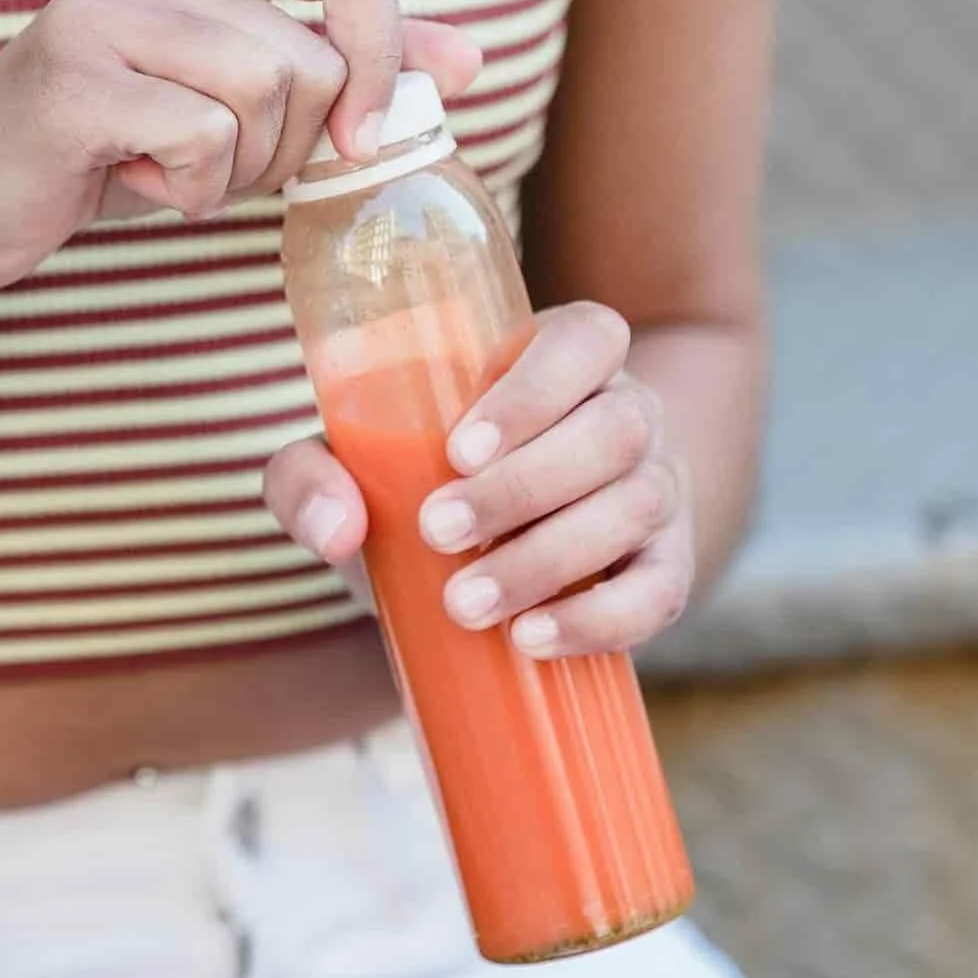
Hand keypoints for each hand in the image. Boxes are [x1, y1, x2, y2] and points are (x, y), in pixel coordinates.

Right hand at [0, 0, 481, 303]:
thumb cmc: (117, 141)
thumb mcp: (245, 95)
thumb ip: (354, 64)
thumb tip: (471, 60)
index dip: (386, 51)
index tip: (360, 130)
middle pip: (317, 57)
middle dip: (288, 144)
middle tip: (215, 155)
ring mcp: (109, 4)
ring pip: (267, 96)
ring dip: (235, 169)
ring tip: (166, 161)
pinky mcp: (74, 76)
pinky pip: (203, 142)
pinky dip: (185, 190)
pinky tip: (129, 177)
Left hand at [263, 301, 695, 659]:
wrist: (484, 552)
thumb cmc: (417, 482)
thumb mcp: (355, 464)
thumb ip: (311, 477)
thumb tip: (338, 528)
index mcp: (565, 356)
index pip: (587, 339)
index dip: (536, 389)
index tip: (458, 450)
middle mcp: (626, 412)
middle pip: (613, 431)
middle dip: (524, 487)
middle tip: (439, 532)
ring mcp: (657, 491)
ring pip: (636, 507)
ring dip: (548, 558)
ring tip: (465, 603)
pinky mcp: (665, 570)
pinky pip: (658, 592)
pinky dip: (598, 619)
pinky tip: (532, 638)